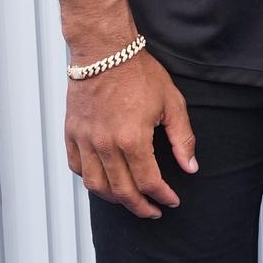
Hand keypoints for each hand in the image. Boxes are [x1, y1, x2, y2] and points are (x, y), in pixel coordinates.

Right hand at [64, 49, 195, 218]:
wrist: (105, 51)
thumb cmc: (138, 73)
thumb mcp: (172, 104)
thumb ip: (182, 139)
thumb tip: (190, 166)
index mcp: (133, 139)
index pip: (149, 182)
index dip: (163, 196)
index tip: (171, 201)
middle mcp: (106, 144)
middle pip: (122, 191)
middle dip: (141, 207)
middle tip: (153, 211)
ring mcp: (85, 140)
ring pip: (96, 185)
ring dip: (114, 199)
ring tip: (129, 200)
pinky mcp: (72, 132)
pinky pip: (77, 167)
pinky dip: (90, 179)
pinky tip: (103, 180)